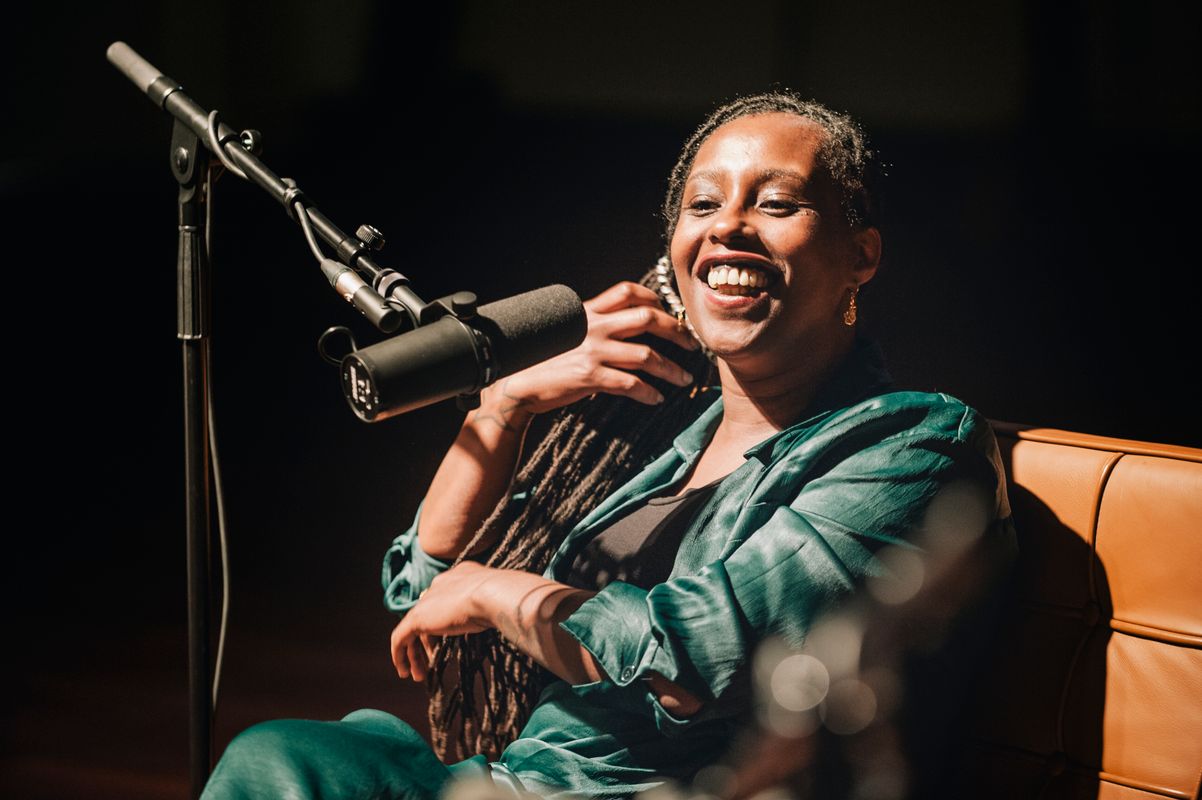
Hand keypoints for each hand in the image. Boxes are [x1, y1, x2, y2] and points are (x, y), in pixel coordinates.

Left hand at [391, 561, 493, 681]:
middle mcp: (440, 585)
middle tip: (431, 662)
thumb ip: (489, 606)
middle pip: (427, 616)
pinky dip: (399, 654)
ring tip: (419, 675)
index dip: (442, 624)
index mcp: (458, 577)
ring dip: (414, 653)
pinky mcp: (417, 617)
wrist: (492, 594)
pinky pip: (400, 638)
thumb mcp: (494, 601)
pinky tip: (403, 670)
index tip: (445, 644)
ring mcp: (427, 601)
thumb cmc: (501, 599)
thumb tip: (498, 616)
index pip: (443, 601)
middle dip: (427, 641)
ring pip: (413, 629)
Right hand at [493, 281, 697, 414]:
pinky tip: (656, 399)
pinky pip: (631, 384)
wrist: (516, 385)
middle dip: (676, 331)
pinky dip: (649, 393)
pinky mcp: (590, 377)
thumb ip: (593, 328)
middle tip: (691, 345)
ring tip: (683, 379)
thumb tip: (622, 332)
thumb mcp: (567, 334)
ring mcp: (593, 351)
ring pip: (647, 355)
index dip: (654, 298)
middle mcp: (594, 327)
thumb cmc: (542, 361)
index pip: (627, 291)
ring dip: (671, 368)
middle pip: (648, 318)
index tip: (670, 312)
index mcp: (588, 313)